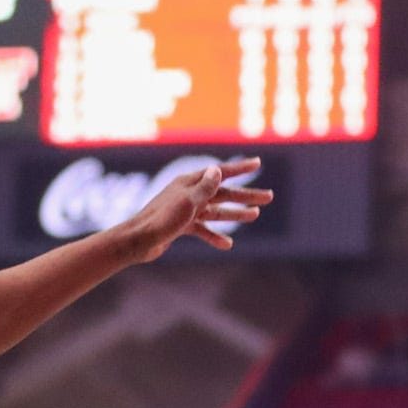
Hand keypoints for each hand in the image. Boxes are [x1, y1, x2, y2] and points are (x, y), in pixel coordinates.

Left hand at [118, 157, 272, 263]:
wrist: (138, 241)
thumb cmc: (162, 220)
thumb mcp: (187, 202)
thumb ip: (205, 187)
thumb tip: (217, 169)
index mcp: (189, 183)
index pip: (220, 173)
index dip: (240, 168)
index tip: (257, 163)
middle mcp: (188, 194)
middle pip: (223, 193)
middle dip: (246, 195)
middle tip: (269, 197)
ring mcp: (184, 210)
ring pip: (215, 211)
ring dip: (235, 214)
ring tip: (255, 215)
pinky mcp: (180, 226)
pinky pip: (202, 229)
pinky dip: (214, 236)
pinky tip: (227, 244)